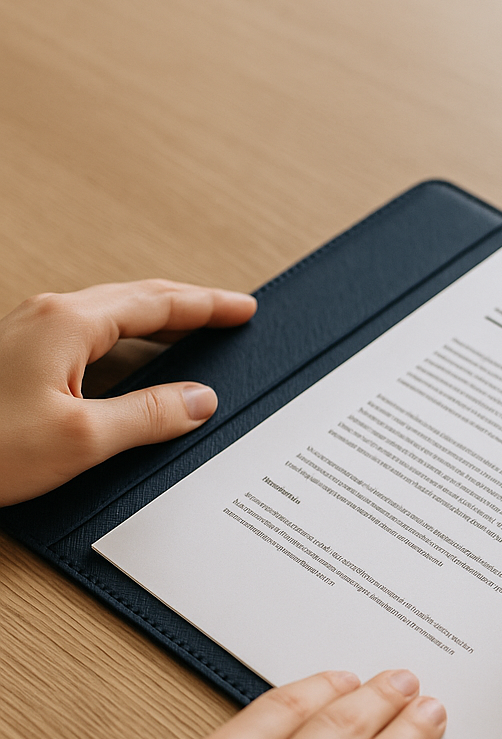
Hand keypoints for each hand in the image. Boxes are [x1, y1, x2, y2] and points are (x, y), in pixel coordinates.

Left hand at [0, 279, 256, 506]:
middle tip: (227, 314)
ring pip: (110, 316)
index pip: (158, 303)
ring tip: (193, 332)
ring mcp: (28, 335)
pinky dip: (128, 342)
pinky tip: (134, 364)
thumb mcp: (82, 439)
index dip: (207, 305)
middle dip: (188, 306)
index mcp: (68, 324)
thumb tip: (198, 400)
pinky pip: (89, 337)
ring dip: (157, 322)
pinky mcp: (18, 359)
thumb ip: (149, 415)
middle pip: (135, 299)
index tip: (242, 308)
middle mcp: (47, 317)